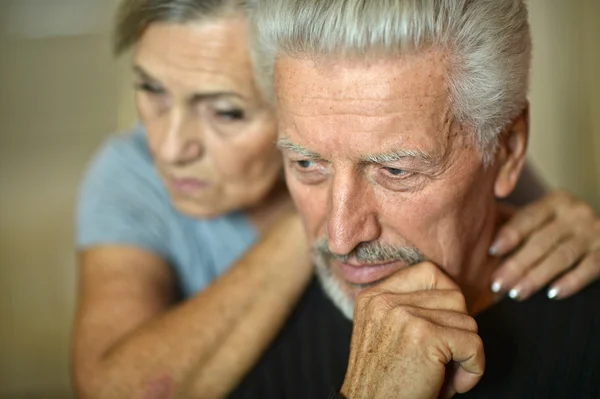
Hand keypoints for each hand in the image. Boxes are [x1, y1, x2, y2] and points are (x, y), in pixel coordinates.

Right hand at [340, 262, 484, 398]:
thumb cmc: (384, 383)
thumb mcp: (385, 334)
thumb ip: (408, 309)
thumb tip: (455, 298)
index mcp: (373, 297)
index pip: (429, 272)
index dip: (448, 300)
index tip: (445, 328)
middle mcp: (385, 300)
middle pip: (454, 296)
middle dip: (458, 330)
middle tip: (445, 359)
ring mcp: (403, 315)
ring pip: (467, 321)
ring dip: (465, 352)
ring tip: (445, 375)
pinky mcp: (424, 336)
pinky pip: (473, 343)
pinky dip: (474, 368)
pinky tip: (455, 385)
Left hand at [490, 190, 599, 299]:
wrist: (599, 232)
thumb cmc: (556, 227)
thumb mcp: (541, 218)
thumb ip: (514, 222)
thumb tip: (474, 235)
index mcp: (555, 201)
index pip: (529, 217)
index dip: (510, 234)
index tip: (491, 251)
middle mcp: (576, 213)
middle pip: (542, 241)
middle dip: (517, 264)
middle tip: (497, 283)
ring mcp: (594, 233)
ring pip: (561, 257)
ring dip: (536, 277)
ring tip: (516, 293)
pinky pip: (589, 268)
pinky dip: (570, 282)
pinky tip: (552, 294)